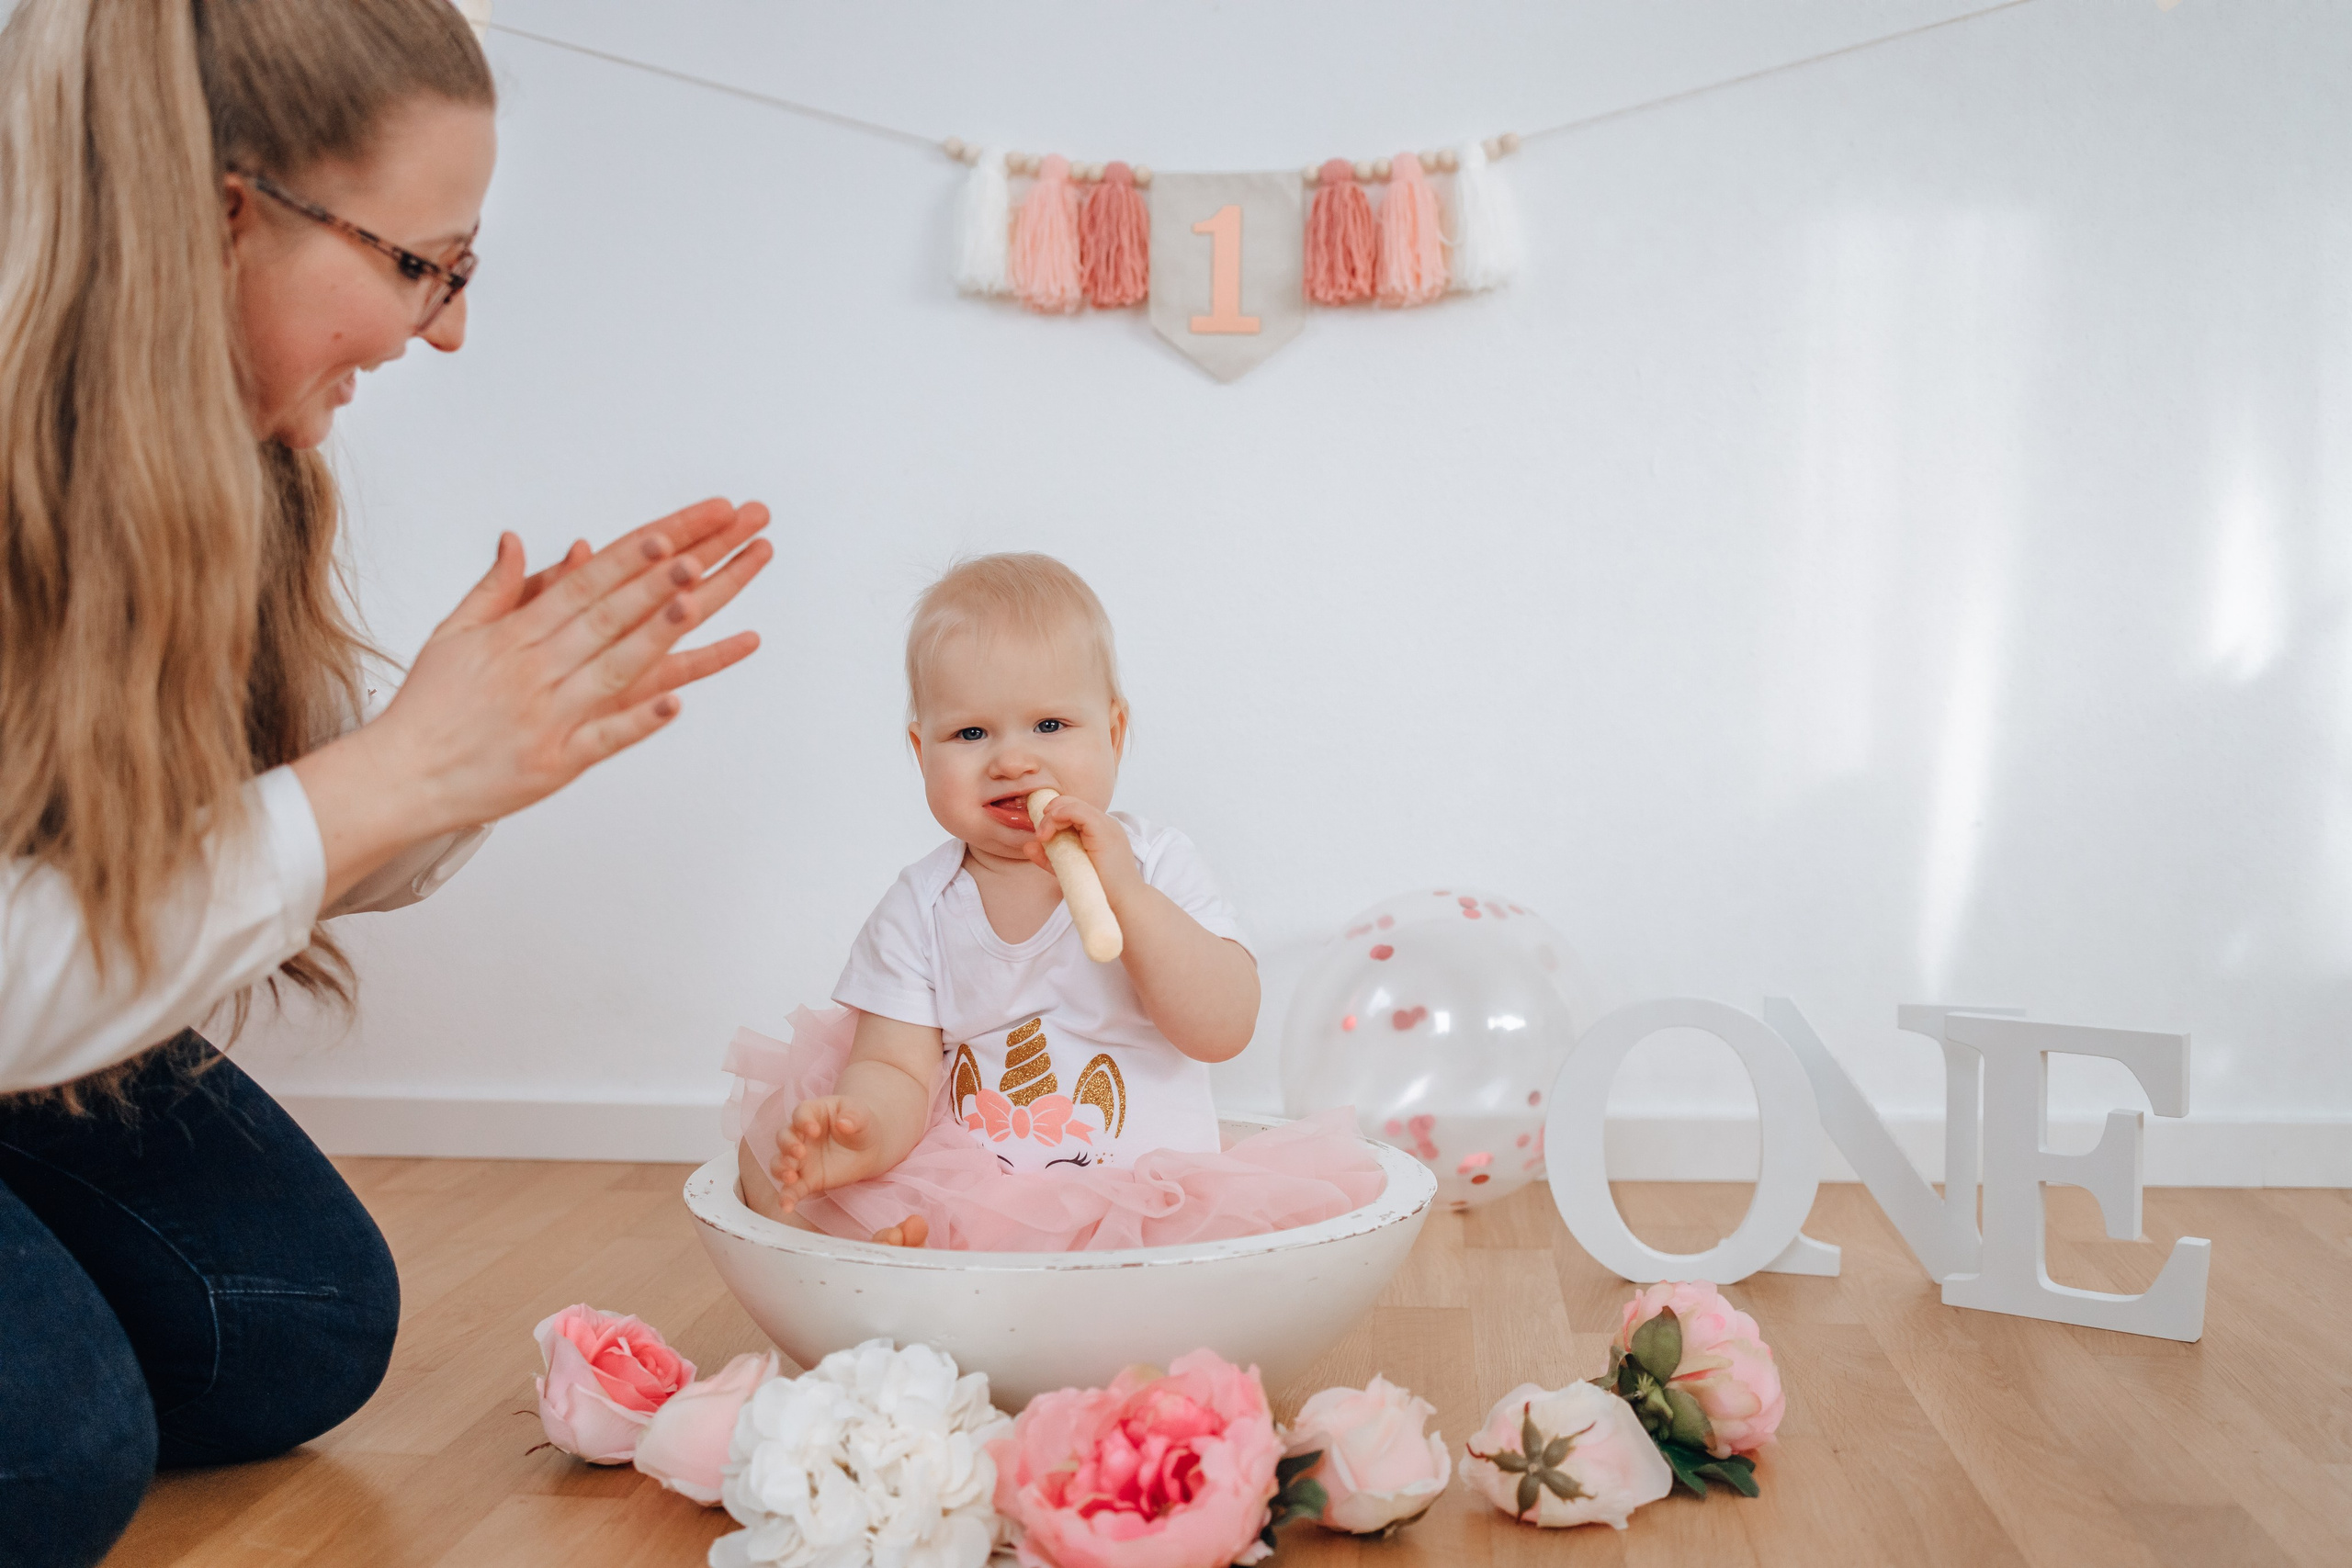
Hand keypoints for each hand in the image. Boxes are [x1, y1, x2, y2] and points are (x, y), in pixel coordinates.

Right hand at [293, 498, 771, 906]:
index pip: (585, 584)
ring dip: (657, 633)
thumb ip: (495, 588)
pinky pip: (604, 738)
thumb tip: (518, 541)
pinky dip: (640, 721)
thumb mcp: (454, 635)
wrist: (401, 775)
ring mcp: (551, 715)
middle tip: (705, 550)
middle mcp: (538, 668)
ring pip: (614, 667)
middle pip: (610, 615)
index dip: (630, 557)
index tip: (670, 534)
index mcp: (517, 635)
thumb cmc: (431, 706)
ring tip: (696, 601)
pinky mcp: (557, 762)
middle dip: (659, 580)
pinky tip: (678, 703)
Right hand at [769, 1095, 885, 1209]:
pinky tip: (787, 1207)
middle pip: (784, 1137)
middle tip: (800, 1153)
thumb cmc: (862, 1125)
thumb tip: (844, 1123)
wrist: (869, 1148)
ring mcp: (801, 1159)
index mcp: (813, 1114)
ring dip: (781, 1169)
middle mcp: (800, 1136)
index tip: (814, 1131)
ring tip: (791, 1177)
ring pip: (780, 1162)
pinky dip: (786, 1198)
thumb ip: (853, 1117)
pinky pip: (791, 1189)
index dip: (803, 1121)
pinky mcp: (806, 1180)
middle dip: (788, 1146)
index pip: (800, 1114)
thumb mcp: (862, 1116)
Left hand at [1022, 792, 1140, 899]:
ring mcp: (1105, 825)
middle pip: (1071, 803)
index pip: (1073, 810)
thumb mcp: (1067, 868)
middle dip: (1049, 814)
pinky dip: (1059, 815)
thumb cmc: (1100, 889)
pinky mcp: (1103, 830)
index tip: (1041, 832)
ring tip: (1043, 835)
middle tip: (1040, 834)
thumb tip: (1028, 846)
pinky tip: (1049, 831)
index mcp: (1099, 830)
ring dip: (1051, 817)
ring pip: (1071, 804)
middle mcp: (1104, 823)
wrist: (1122, 903)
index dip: (1053, 816)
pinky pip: (1077, 810)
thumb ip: (1049, 857)